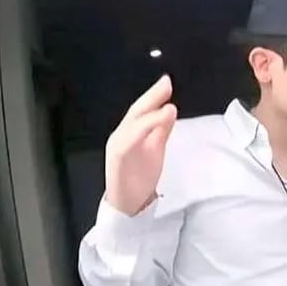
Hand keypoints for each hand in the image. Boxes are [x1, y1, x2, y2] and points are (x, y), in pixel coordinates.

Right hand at [104, 75, 176, 214]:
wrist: (127, 203)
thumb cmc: (140, 176)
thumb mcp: (155, 147)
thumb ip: (161, 129)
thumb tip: (170, 109)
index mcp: (130, 131)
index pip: (142, 110)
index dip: (154, 95)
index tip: (167, 82)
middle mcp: (121, 134)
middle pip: (135, 111)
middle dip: (151, 97)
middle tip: (166, 83)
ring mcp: (117, 145)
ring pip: (132, 124)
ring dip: (149, 113)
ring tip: (167, 105)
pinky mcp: (117, 158)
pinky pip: (128, 141)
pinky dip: (142, 130)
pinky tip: (155, 122)